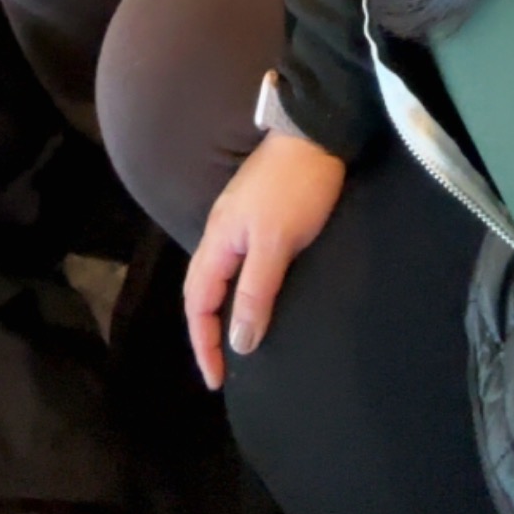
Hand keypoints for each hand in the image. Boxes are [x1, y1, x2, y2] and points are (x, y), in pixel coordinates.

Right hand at [184, 131, 346, 389]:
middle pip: (201, 290)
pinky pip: (237, 263)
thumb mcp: (277, 244)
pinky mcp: (258, 214)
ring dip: (221, 310)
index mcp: (218, 239)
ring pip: (219, 276)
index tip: (217, 380)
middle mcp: (220, 231)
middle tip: (222, 366)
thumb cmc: (296, 189)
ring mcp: (238, 220)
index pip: (197, 303)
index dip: (204, 343)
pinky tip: (254, 296)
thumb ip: (255, 292)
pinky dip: (238, 289)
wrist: (315, 133)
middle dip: (206, 331)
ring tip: (235, 340)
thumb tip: (238, 343)